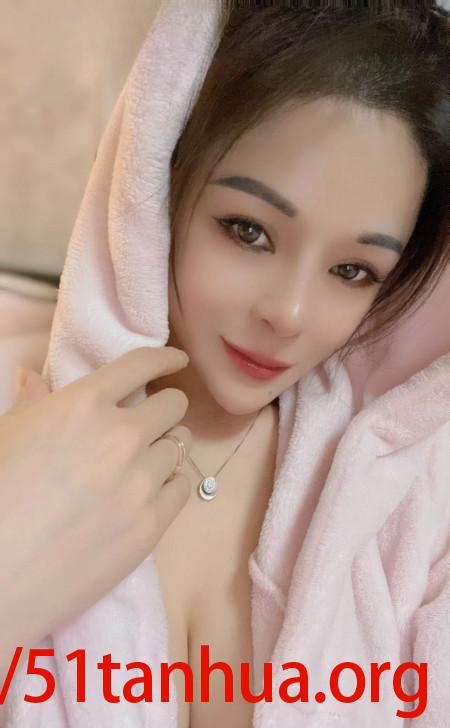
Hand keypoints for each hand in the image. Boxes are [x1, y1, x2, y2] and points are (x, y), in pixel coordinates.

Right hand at [0, 347, 191, 676]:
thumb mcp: (7, 436)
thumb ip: (32, 402)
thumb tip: (33, 376)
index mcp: (83, 405)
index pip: (141, 364)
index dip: (166, 358)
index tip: (177, 360)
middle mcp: (121, 435)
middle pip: (173, 405)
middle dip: (165, 408)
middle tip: (151, 422)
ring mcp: (141, 482)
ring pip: (180, 447)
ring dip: (164, 448)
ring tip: (141, 463)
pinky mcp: (152, 525)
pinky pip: (183, 487)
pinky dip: (169, 484)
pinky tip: (149, 492)